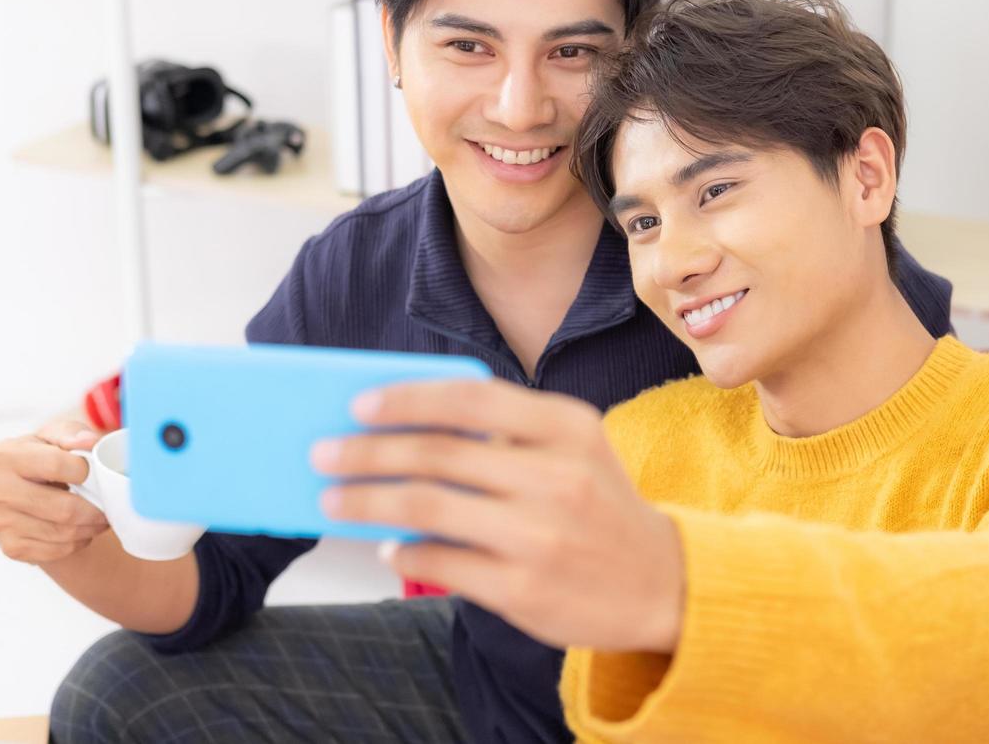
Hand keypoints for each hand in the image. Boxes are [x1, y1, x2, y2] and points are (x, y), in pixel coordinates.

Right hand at [0, 417, 111, 563]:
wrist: (19, 489)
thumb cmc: (42, 457)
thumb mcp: (53, 436)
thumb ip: (72, 433)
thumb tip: (89, 442)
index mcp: (3, 457)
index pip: (58, 465)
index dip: (84, 469)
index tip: (89, 471)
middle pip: (64, 508)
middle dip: (96, 509)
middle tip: (108, 505)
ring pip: (63, 533)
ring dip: (91, 527)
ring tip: (99, 517)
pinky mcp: (10, 547)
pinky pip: (56, 550)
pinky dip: (77, 542)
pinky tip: (80, 530)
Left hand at [311, 380, 684, 653]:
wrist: (665, 582)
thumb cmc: (600, 503)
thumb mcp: (576, 447)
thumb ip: (508, 429)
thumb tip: (404, 423)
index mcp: (568, 426)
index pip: (470, 400)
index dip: (406, 398)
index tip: (358, 404)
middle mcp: (557, 477)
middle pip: (438, 455)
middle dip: (367, 452)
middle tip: (323, 453)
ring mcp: (541, 536)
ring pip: (427, 508)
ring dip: (367, 501)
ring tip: (332, 500)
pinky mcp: (525, 589)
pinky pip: (442, 564)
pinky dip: (403, 552)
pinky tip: (386, 545)